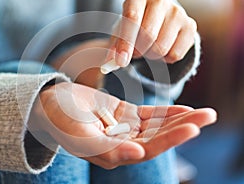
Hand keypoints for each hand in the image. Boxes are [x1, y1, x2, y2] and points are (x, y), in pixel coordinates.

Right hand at [33, 82, 215, 168]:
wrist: (51, 104)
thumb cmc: (61, 121)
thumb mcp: (80, 136)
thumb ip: (107, 149)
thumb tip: (138, 155)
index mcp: (113, 154)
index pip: (148, 149)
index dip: (170, 139)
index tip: (192, 128)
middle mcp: (123, 144)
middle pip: (159, 138)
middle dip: (184, 128)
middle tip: (209, 117)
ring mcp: (125, 129)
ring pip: (158, 126)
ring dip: (181, 119)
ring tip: (205, 113)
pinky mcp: (125, 115)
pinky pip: (150, 114)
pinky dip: (167, 111)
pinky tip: (185, 109)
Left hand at [111, 0, 196, 65]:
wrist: (157, 20)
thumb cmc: (134, 27)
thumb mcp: (121, 33)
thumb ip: (115, 48)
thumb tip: (112, 64)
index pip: (132, 19)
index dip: (126, 43)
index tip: (121, 61)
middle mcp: (159, 0)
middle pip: (148, 36)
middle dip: (138, 51)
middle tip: (135, 52)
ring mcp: (178, 11)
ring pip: (162, 47)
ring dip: (152, 55)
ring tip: (149, 47)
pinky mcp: (190, 26)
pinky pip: (176, 54)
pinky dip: (166, 59)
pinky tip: (163, 48)